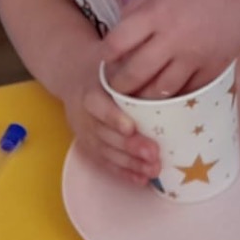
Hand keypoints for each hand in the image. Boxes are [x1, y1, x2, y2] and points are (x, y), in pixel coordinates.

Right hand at [61, 41, 160, 183]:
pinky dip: (123, 172)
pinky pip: (104, 162)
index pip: (97, 105)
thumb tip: (165, 72)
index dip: (112, 118)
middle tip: (154, 154)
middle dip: (129, 147)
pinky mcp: (87, 144)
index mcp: (89, 89)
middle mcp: (83, 113)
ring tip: (153, 170)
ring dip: (129, 164)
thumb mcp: (113, 60)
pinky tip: (141, 180)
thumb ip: (132, 68)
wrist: (73, 75)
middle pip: (104, 134)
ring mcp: (84, 131)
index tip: (131, 128)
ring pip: (105, 151)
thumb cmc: (105, 67)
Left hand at [98, 0, 239, 99]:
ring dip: (144, 97)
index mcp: (157, 14)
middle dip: (119, 86)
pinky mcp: (213, 70)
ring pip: (160, 91)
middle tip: (115, 88)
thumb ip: (138, 9)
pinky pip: (186, 92)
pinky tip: (166, 92)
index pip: (117, 43)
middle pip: (135, 74)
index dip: (106, 55)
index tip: (105, 59)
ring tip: (138, 95)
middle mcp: (173, 39)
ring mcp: (195, 57)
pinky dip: (172, 96)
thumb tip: (118, 33)